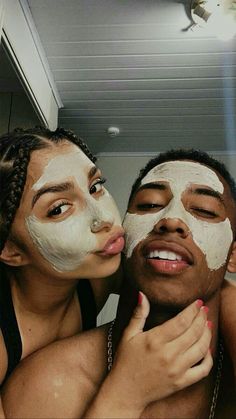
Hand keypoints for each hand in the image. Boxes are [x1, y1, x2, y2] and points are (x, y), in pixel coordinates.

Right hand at [108, 293, 211, 415]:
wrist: (125, 391)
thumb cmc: (125, 362)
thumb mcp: (128, 334)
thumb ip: (138, 314)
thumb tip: (142, 294)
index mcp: (155, 340)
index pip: (181, 321)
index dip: (192, 310)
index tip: (198, 302)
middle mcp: (168, 355)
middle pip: (194, 332)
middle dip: (202, 318)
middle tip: (204, 310)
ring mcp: (176, 370)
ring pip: (201, 348)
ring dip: (207, 334)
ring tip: (207, 324)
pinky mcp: (181, 382)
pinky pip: (203, 370)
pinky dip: (208, 358)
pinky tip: (206, 348)